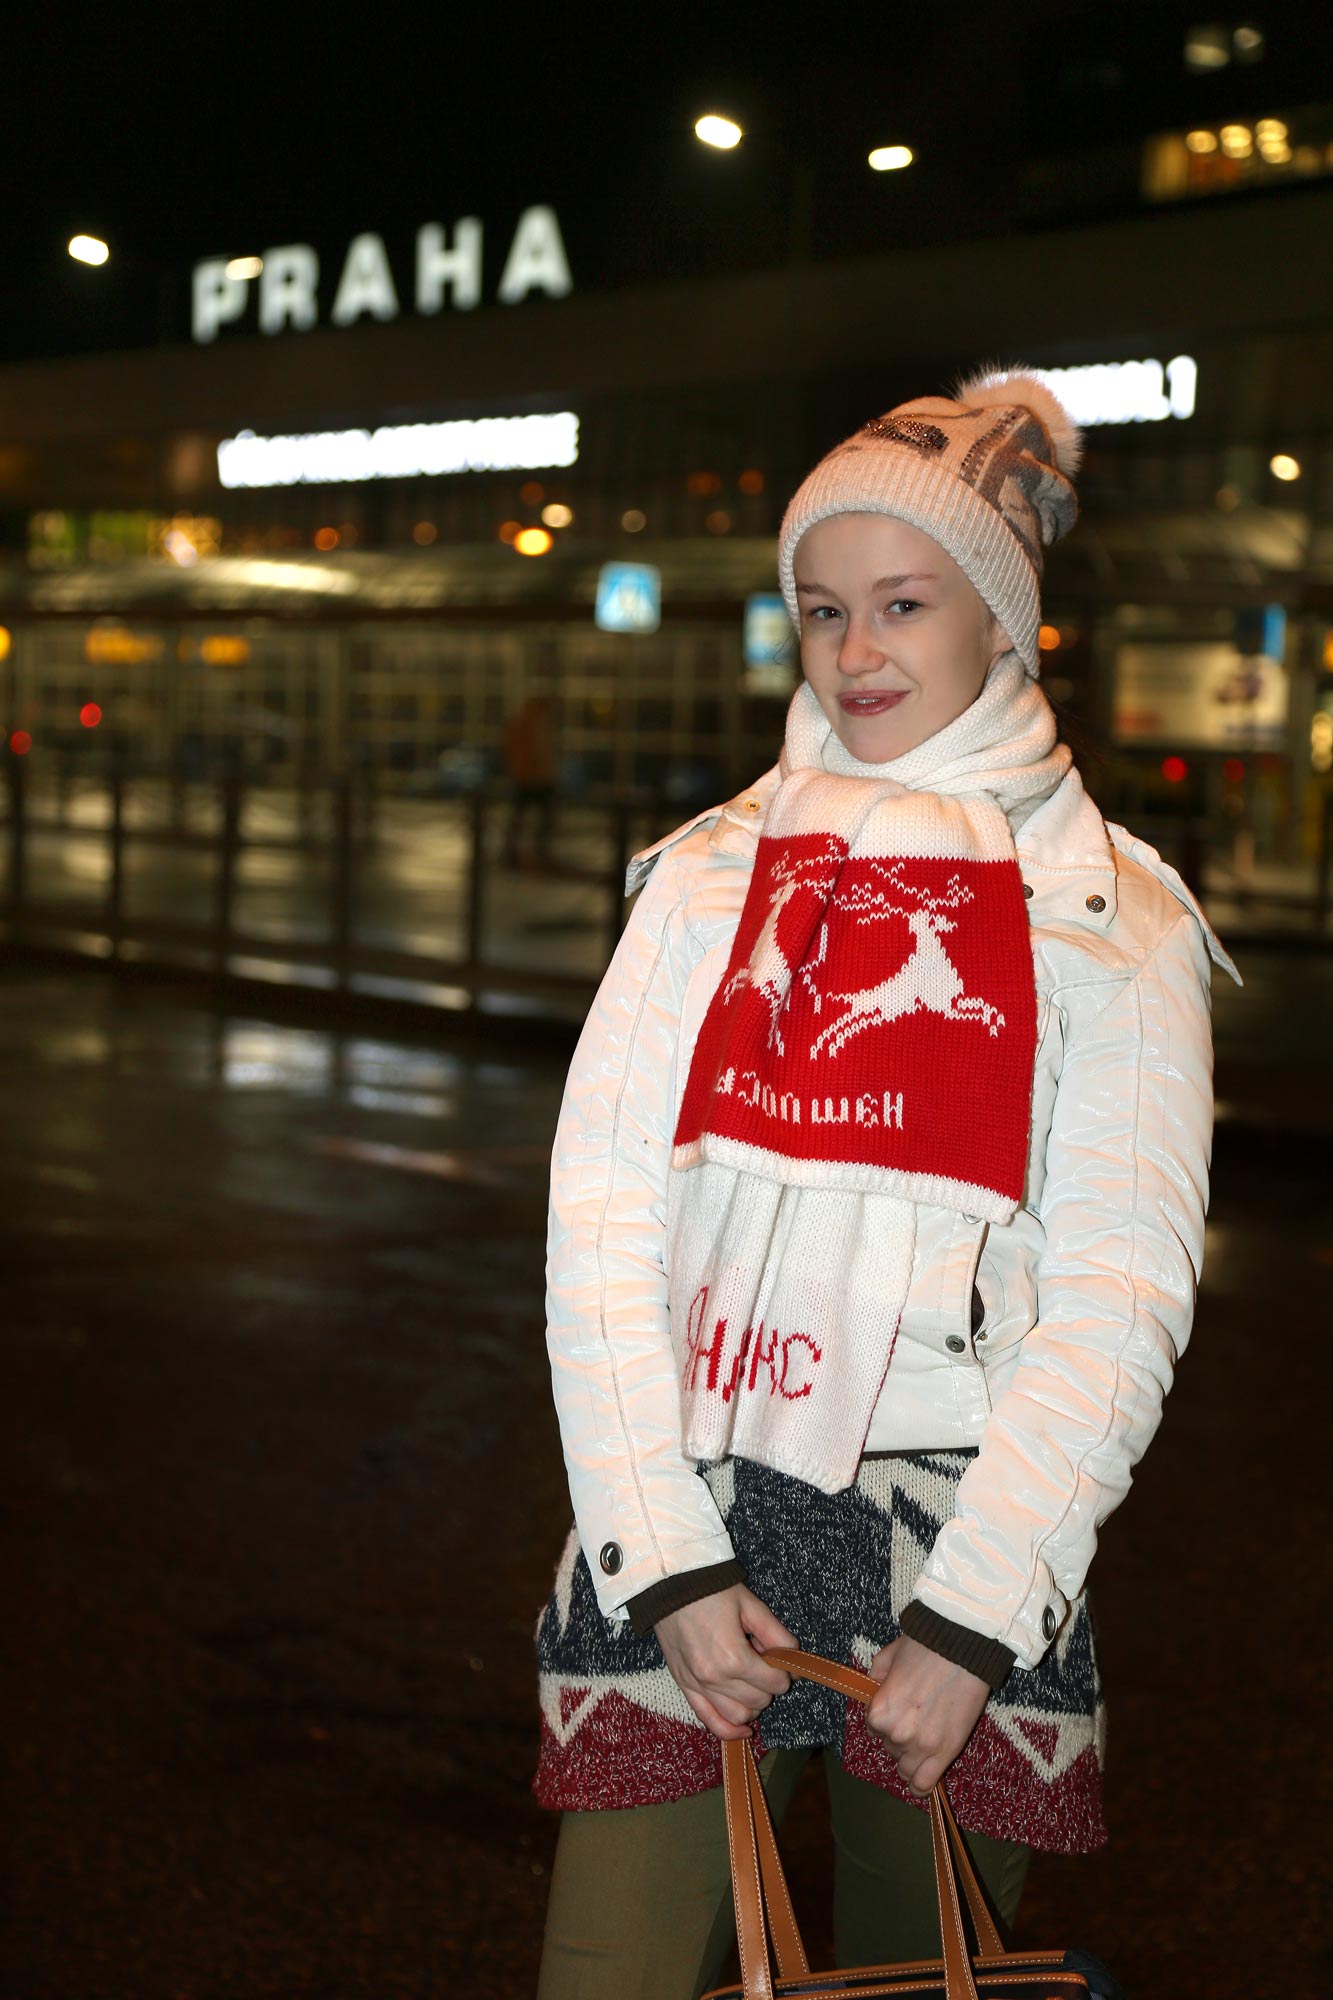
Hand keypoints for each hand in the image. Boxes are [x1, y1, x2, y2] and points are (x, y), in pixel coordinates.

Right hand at [655, 1585, 795, 1741]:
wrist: (670, 1584)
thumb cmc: (711, 1590)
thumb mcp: (751, 1605)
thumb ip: (777, 1635)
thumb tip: (795, 1660)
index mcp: (734, 1657)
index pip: (775, 1683)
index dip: (784, 1672)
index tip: (780, 1658)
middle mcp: (715, 1678)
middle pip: (759, 1701)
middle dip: (769, 1685)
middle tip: (764, 1662)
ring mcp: (697, 1685)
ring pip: (738, 1716)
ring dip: (753, 1705)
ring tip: (753, 1684)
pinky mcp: (684, 1686)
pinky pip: (709, 1720)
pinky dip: (729, 1730)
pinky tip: (745, 1729)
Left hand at [865, 1636, 989, 1796]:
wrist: (962, 1649)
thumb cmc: (924, 1648)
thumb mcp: (887, 1657)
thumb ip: (876, 1678)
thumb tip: (876, 1690)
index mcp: (879, 1711)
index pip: (873, 1728)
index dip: (885, 1719)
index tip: (898, 1711)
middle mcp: (897, 1734)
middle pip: (891, 1747)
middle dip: (899, 1736)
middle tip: (915, 1719)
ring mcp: (922, 1746)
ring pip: (906, 1768)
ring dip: (910, 1758)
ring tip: (921, 1743)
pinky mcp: (946, 1753)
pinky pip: (925, 1784)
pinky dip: (919, 1787)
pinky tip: (919, 1783)